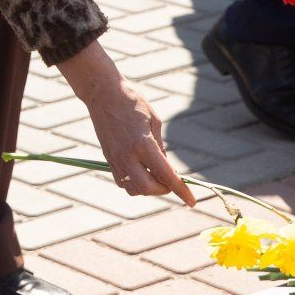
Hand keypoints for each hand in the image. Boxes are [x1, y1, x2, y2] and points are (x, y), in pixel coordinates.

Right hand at [56, 42, 195, 205]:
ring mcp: (115, 158)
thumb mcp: (154, 121)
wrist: (102, 93)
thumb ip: (160, 147)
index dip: (181, 190)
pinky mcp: (108, 158)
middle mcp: (127, 155)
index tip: (192, 201)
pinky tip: (141, 172)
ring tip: (156, 175)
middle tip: (171, 181)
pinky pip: (122, 182)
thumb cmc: (132, 102)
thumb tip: (166, 168)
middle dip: (163, 189)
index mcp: (143, 144)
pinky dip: (134, 183)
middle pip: (148, 188)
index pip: (165, 175)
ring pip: (133, 189)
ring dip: (148, 188)